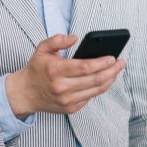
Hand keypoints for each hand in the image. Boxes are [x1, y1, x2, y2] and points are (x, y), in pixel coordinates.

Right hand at [5, 34, 125, 118]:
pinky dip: (99, 88)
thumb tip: (74, 37)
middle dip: (112, 71)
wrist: (25, 93)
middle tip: (121, 63)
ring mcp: (67, 100)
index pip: (85, 67)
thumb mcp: (41, 49)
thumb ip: (57, 40)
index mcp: (56, 71)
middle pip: (95, 80)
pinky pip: (90, 98)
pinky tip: (104, 80)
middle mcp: (62, 87)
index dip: (102, 63)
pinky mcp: (70, 108)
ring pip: (96, 90)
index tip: (112, 57)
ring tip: (116, 71)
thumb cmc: (36, 69)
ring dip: (109, 80)